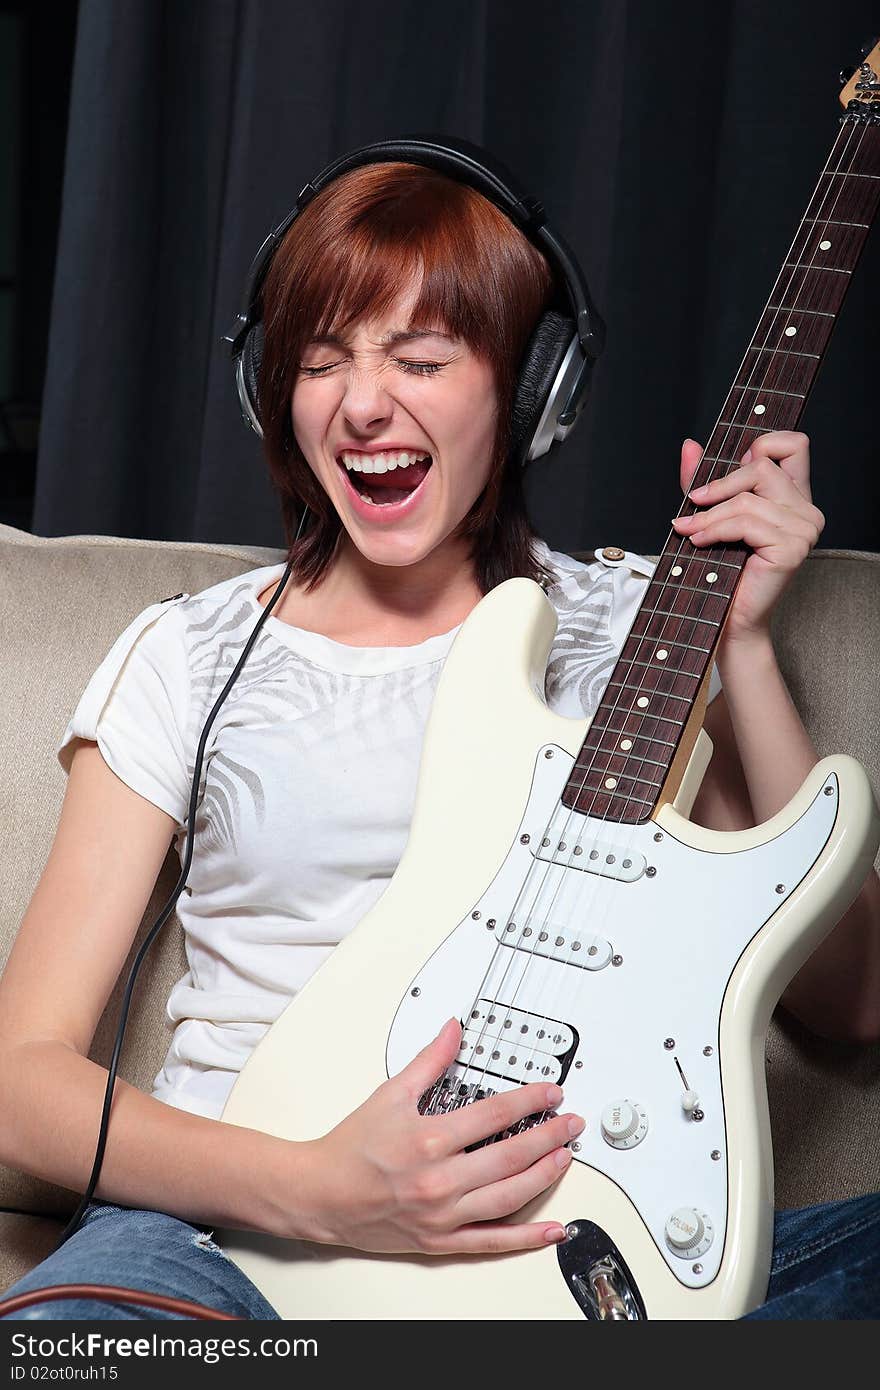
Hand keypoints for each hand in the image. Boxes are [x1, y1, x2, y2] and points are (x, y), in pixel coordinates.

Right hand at [293, 1018, 583, 1254]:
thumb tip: (452, 1030)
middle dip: (548, 1136)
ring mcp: (443, 1215)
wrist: (321, 1194)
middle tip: (571, 1123)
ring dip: (544, 1176)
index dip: (529, 1101)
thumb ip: (428, 1061)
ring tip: (565, 1158)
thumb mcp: (390, 1094)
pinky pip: (492, 1241)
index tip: (550, 1093)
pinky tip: (552, 1230)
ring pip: (509, 1196)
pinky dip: (526, 1238)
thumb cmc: (352, 1148)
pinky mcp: (441, 1242)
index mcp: (429, 1141)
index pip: (494, 1116)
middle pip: (510, 1156)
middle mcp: (440, 1180)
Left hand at [671, 432, 824, 646]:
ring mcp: (804, 528)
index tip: (727, 470)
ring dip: (709, 515)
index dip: (760, 445)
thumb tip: (690, 446)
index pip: (793, 445)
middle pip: (762, 466)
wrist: (728, 617)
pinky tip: (699, 541)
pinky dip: (715, 529)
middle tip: (692, 503)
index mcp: (794, 497)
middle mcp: (806, 509)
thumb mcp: (710, 514)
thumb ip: (703, 480)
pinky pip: (746, 523)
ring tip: (689, 531)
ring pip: (747, 499)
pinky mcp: (791, 547)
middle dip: (720, 484)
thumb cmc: (721, 570)